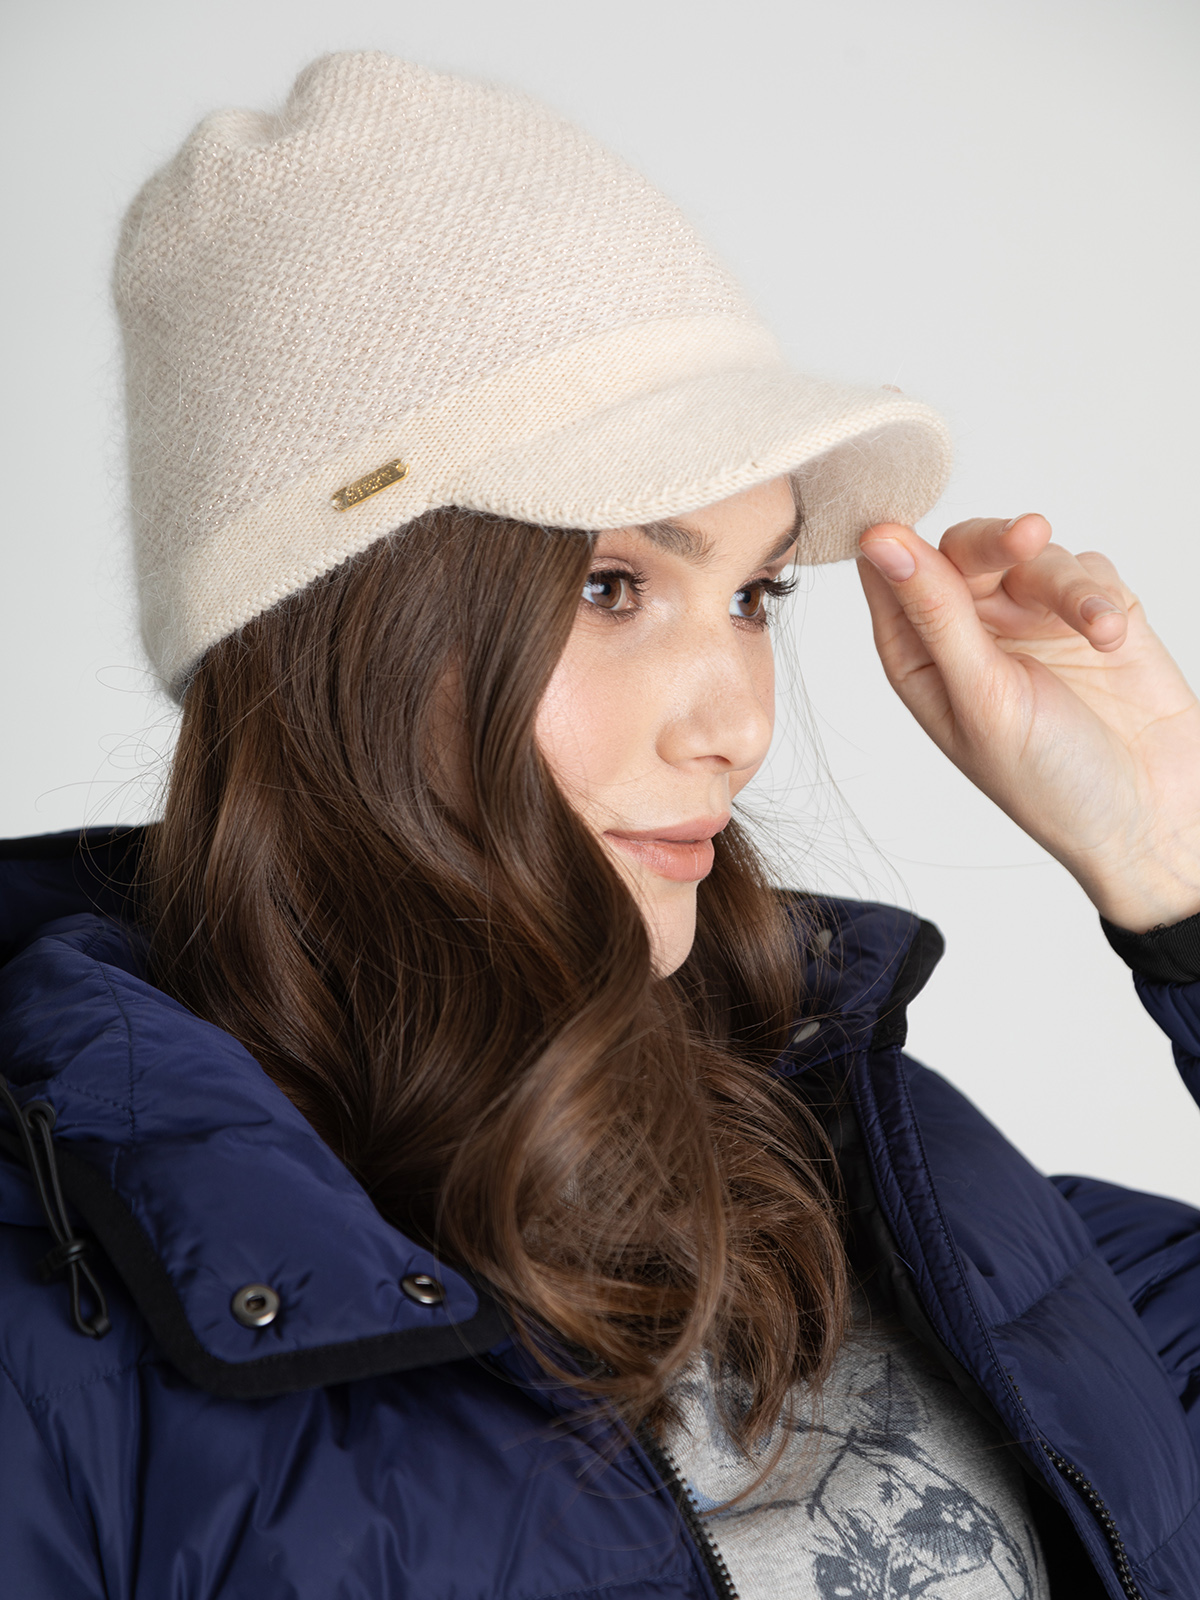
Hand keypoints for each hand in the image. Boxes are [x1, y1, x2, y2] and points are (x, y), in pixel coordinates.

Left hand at [857, 514, 1199, 932]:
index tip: (903, 511)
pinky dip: (1099, 597)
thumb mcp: (982, 697)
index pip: (889, 576)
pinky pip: (1086, 568)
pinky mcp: (1089, 612)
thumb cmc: (1050, 781)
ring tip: (1099, 630)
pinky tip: (1113, 636)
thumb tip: (880, 542)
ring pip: (1032, 554)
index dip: (893, 538)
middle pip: (962, 549)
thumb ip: (935, 614)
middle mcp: (969, 632)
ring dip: (1067, 585)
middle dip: (994, 541)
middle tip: (1027, 536)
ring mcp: (1030, 620)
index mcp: (919, 658)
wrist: (1151, 815)